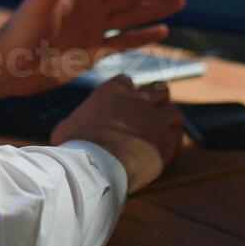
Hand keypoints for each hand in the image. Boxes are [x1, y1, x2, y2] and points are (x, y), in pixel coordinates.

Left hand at [0, 0, 192, 104]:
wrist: (8, 66)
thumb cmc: (19, 31)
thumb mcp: (41, 0)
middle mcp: (90, 7)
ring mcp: (92, 29)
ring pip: (132, 16)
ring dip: (156, 8)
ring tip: (181, 1)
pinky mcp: (92, 51)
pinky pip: (124, 41)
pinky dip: (142, 36)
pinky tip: (162, 31)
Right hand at [51, 75, 183, 193]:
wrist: (94, 164)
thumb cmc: (75, 146)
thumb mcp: (66, 127)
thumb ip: (76, 120)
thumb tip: (68, 127)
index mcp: (112, 91)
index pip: (127, 81)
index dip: (128, 92)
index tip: (126, 103)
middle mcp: (137, 100)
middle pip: (158, 89)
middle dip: (157, 99)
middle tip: (152, 113)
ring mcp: (154, 119)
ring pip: (174, 111)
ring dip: (169, 121)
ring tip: (162, 132)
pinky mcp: (166, 140)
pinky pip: (178, 135)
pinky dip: (173, 141)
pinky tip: (166, 148)